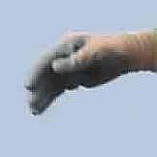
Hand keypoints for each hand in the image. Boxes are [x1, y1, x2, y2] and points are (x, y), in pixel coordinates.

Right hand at [23, 27, 156, 112]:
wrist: (128, 54)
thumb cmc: (114, 48)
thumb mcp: (97, 52)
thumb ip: (77, 60)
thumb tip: (55, 67)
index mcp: (67, 45)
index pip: (47, 60)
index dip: (36, 73)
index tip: (28, 86)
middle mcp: (64, 56)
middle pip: (47, 74)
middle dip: (38, 89)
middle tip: (30, 104)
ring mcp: (68, 68)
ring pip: (51, 84)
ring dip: (42, 97)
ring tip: (33, 111)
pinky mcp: (75, 78)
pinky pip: (59, 90)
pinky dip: (50, 99)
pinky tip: (41, 109)